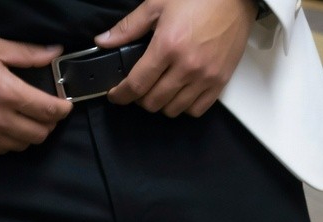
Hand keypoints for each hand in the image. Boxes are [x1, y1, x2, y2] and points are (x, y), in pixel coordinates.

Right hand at [0, 35, 72, 153]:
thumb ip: (27, 54)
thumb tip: (54, 54)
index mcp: (5, 92)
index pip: (47, 110)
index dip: (62, 109)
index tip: (65, 105)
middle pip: (39, 134)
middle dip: (48, 124)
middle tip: (45, 112)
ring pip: (22, 146)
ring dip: (29, 134)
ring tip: (25, 119)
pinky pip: (1, 151)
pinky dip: (9, 142)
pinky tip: (5, 127)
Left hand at [94, 0, 258, 117]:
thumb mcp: (157, 4)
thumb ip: (128, 27)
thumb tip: (103, 41)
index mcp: (168, 46)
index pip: (137, 84)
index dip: (121, 94)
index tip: (116, 95)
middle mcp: (187, 67)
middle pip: (153, 102)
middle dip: (140, 98)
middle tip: (139, 86)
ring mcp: (205, 77)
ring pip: (173, 109)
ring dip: (161, 103)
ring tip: (160, 89)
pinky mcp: (220, 82)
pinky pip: (196, 110)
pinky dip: (184, 106)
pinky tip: (180, 93)